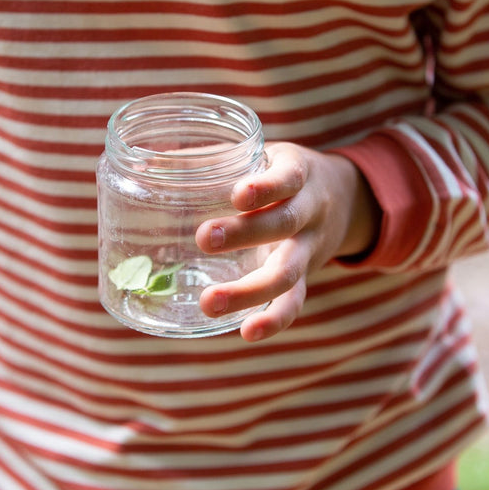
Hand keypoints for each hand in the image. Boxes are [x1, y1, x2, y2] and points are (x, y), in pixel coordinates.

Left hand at [196, 142, 380, 342]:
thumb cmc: (283, 174)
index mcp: (298, 173)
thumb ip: (215, 159)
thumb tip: (143, 165)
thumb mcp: (262, 156)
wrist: (345, 198)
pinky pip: (295, 302)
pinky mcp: (305, 277)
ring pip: (288, 272)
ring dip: (250, 290)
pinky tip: (247, 333)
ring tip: (209, 302)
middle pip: (284, 224)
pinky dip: (274, 319)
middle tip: (204, 238)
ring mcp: (309, 248)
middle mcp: (310, 211)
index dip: (266, 188)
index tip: (238, 196)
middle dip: (245, 233)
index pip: (288, 178)